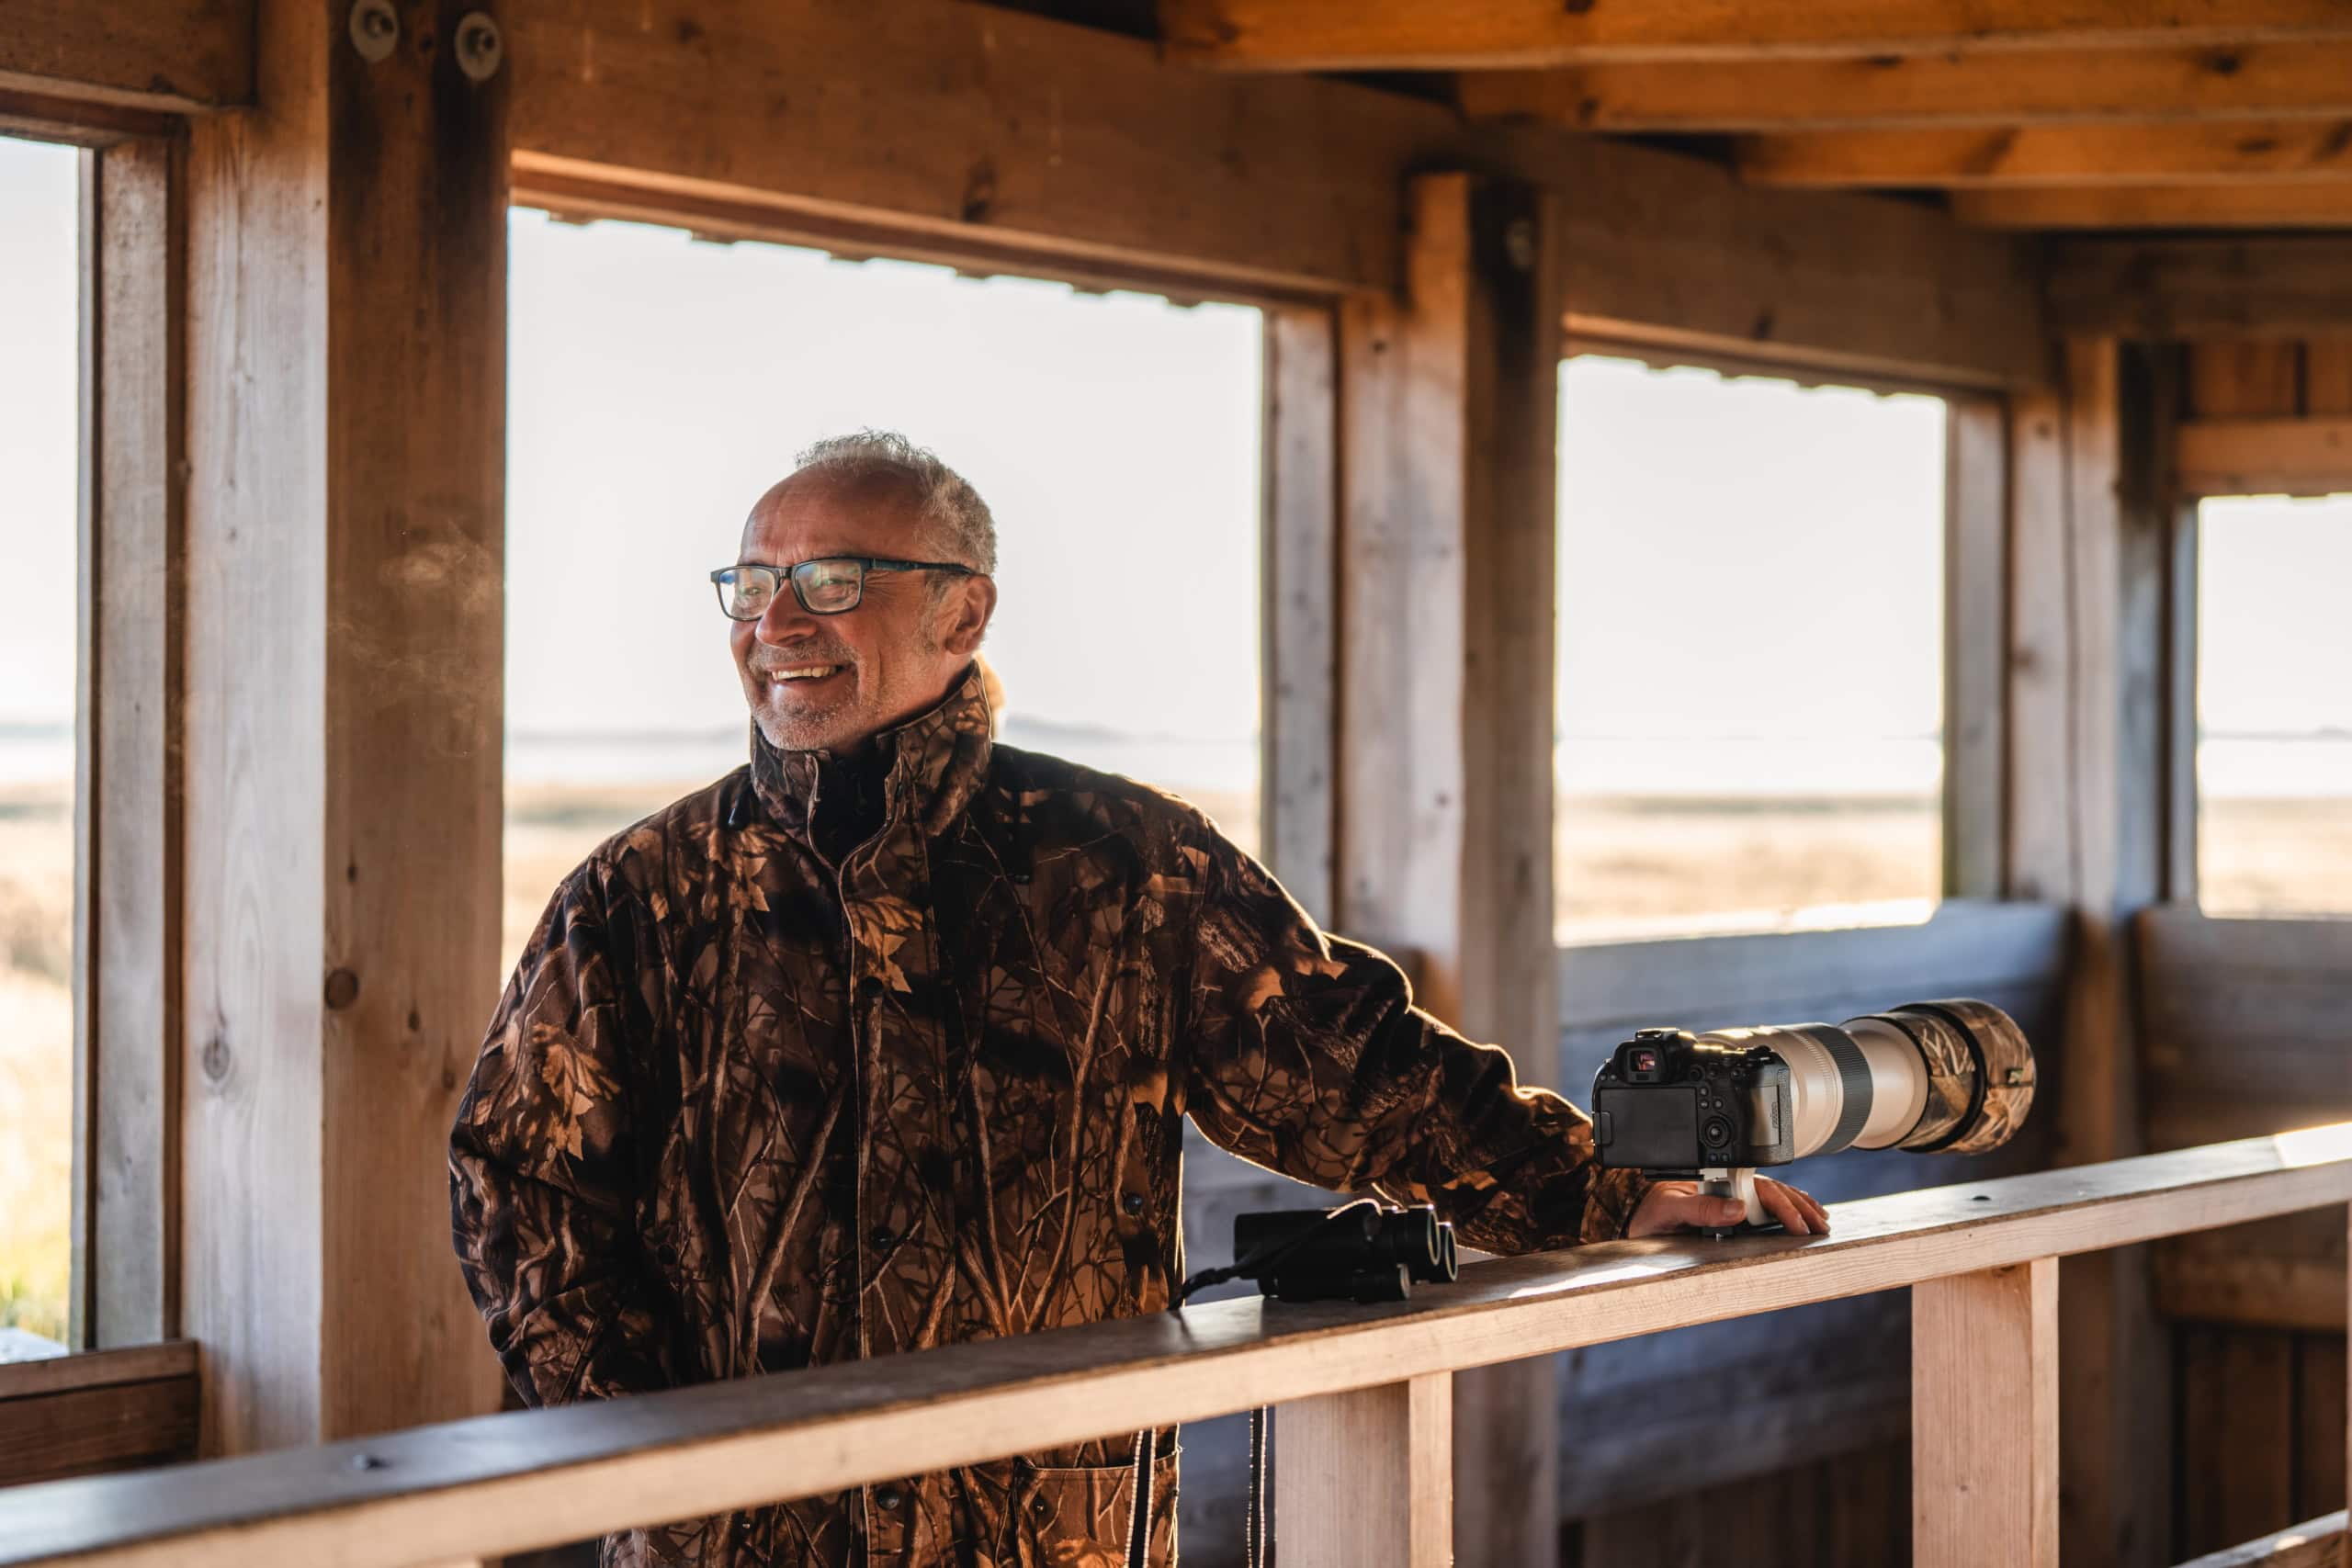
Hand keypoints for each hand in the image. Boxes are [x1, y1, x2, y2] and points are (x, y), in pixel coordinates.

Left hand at [1626, 1177, 1830, 1237]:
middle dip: (1800, 1207)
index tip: (1800, 1226)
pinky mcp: (1724, 1212)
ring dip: (1797, 1207)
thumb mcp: (1667, 1210)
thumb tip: (1738, 1208)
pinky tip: (1797, 1216)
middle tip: (1821, 1226)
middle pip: (1771, 1192)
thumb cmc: (1645, 1214)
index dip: (1783, 1207)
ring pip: (1770, 1198)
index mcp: (1713, 1182)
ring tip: (1820, 1220)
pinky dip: (1784, 1211)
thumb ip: (1699, 1209)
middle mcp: (1722, 1187)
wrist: (1629, 1220)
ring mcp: (1725, 1199)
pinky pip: (1761, 1208)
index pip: (1759, 1191)